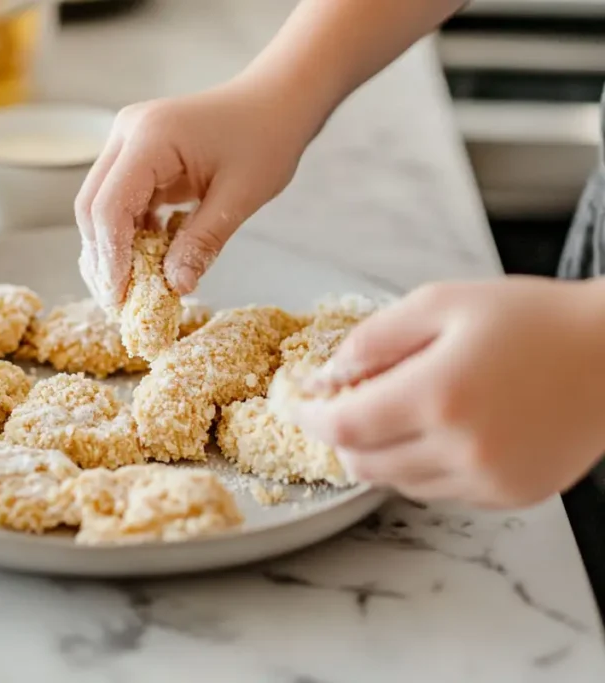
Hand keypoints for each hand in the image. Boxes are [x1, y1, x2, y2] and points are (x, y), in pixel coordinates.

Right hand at [75, 80, 311, 306]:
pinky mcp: (136, 158)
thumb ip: (203, 241)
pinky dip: (128, 236)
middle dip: (102, 259)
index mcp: (150, 137)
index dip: (110, 256)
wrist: (276, 102)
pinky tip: (146, 264)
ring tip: (130, 292)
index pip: (109, 205)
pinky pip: (119, 203)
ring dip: (111, 251)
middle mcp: (126, 135)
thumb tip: (175, 288)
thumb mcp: (241, 195)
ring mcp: (127, 144)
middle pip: (92, 207)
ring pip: (100, 208)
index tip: (121, 298)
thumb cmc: (266, 139)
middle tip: (119, 304)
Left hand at [291, 278, 604, 508]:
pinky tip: (439, 430)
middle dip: (340, 436)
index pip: (342, 426)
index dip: (309, 416)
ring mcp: (489, 479)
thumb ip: (373, 341)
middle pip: (362, 463)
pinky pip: (439, 492)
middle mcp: (462, 448)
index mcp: (438, 395)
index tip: (295, 404)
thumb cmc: (530, 319)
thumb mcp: (440, 303)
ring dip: (379, 453)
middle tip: (342, 405)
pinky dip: (421, 466)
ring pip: (396, 483)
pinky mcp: (510, 495)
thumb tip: (326, 374)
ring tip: (398, 411)